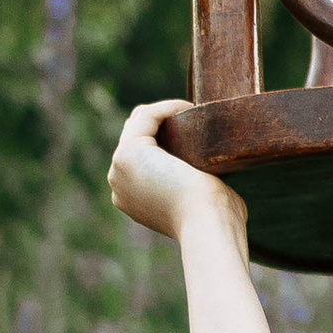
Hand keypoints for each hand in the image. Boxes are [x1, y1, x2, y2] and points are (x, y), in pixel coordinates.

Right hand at [108, 99, 245, 244]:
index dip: (166, 138)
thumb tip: (211, 175)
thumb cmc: (214, 218)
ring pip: (138, 124)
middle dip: (163, 124)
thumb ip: (196, 188)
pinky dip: (167, 107)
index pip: (142, 157)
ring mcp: (119, 169)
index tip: (197, 133)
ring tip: (195, 113)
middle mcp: (119, 185)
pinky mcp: (128, 153)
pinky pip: (146, 115)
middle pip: (136, 137)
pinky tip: (190, 109)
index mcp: (132, 199)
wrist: (207, 224)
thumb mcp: (202, 201)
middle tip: (196, 121)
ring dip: (166, 113)